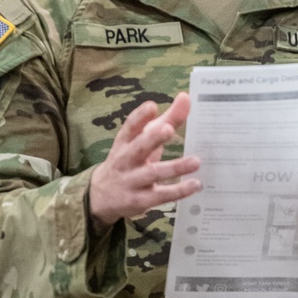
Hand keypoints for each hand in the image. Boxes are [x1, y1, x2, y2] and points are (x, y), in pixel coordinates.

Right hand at [89, 93, 199, 228]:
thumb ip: (166, 120)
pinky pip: (161, 195)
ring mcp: (131, 181)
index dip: (140, 117)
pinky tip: (195, 184)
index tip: (152, 106)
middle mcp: (125, 160)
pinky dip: (178, 190)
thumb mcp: (141, 141)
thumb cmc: (129, 161)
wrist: (100, 196)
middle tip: (169, 129)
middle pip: (138, 148)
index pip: (129, 127)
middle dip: (152, 138)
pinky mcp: (140, 200)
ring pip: (152, 173)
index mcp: (124, 143)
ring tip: (196, 161)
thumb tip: (186, 98)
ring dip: (175, 167)